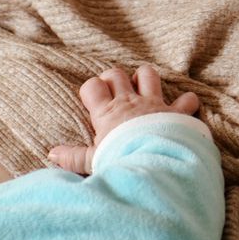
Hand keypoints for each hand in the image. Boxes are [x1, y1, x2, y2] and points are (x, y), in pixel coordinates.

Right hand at [49, 63, 200, 174]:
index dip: (91, 90)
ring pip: (148, 74)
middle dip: (114, 79)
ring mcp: (154, 104)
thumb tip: (52, 154)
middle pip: (116, 74)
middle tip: (113, 94)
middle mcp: (129, 102)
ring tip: (142, 91)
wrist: (155, 165)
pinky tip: (183, 108)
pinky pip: (186, 99)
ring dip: (146, 79)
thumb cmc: (121, 162)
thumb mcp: (94, 161)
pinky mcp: (176, 113)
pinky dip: (185, 102)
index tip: (92, 102)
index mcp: (107, 112)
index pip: (92, 86)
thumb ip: (73, 157)